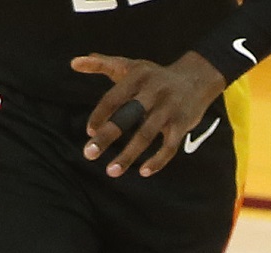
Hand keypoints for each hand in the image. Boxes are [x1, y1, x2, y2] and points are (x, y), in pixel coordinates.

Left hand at [72, 51, 227, 178]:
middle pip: (128, 116)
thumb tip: (73, 63)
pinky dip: (157, 161)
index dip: (100, 115)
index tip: (90, 132)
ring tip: (112, 171)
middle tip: (89, 154)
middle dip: (108, 136)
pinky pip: (169, 147)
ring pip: (146, 135)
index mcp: (137, 77)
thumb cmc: (155, 76)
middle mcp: (153, 92)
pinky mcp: (182, 125)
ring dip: (128, 155)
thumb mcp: (130, 66)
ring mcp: (169, 109)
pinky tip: (143, 172)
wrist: (197, 79)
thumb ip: (101, 64)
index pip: (114, 98)